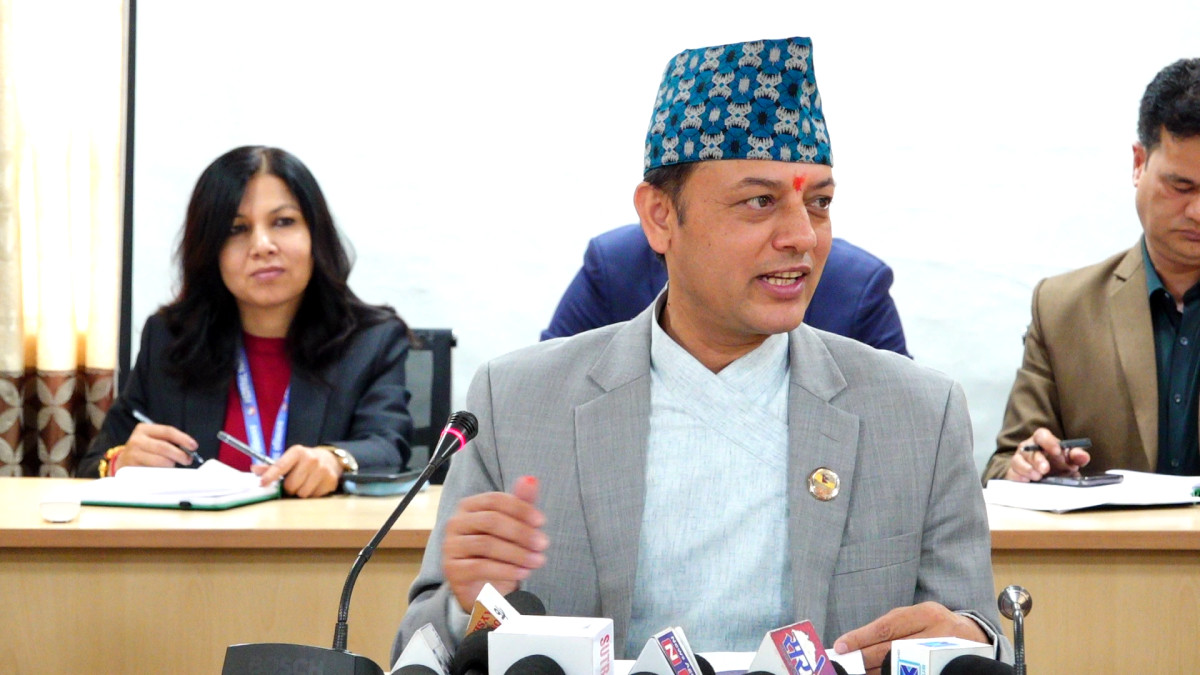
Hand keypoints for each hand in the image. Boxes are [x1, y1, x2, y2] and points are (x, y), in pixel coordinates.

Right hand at [116, 421, 198, 471]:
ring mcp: (132, 454)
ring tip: (172, 465)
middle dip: (180, 454)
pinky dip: (162, 473)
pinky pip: (153, 472)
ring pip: (160, 461)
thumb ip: (169, 442)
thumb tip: (189, 449)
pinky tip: (165, 473)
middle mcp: (136, 440)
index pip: (168, 431)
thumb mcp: (153, 440)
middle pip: (164, 447)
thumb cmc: (145, 451)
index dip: (183, 439)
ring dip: (171, 464)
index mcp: (144, 429)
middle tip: (188, 460)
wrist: (123, 462)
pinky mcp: (131, 468)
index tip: (194, 446)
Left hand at [252, 445, 341, 497]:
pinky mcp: (331, 480)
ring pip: (302, 493)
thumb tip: (254, 469)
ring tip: (305, 484)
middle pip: (291, 485)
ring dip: (301, 492)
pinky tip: (315, 485)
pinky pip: (314, 496)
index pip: (281, 466)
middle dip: (290, 487)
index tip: (262, 483)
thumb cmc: (304, 462)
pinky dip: (312, 494)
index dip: (270, 476)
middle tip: (294, 482)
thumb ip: (272, 466)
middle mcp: (311, 459)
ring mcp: (322, 469)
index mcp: (297, 452)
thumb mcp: (289, 460)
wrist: (330, 460)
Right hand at [442, 475, 547, 611]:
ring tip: (537, 561)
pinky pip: (480, 567)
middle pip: (491, 520)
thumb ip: (521, 503)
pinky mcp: (452, 569)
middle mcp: (456, 523)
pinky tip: (523, 572)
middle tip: (543, 544)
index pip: (495, 500)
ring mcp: (451, 546)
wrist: (483, 587)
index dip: (520, 509)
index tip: (541, 521)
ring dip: (517, 553)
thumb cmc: (498, 553)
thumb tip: (531, 479)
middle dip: (521, 532)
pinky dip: (506, 570)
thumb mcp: (513, 527)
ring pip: (486, 544)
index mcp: (469, 506)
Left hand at [834, 602, 988, 673]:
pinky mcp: (947, 668)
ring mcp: (945, 653)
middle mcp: (938, 632)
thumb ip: (891, 628)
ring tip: (863, 673)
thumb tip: (854, 643)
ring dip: (880, 672)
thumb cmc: (936, 626)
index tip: (842, 646)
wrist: (975, 637)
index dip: (862, 637)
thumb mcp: (918, 618)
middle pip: (894, 648)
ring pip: (906, 665)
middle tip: (848, 665)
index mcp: (925, 613)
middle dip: (867, 658)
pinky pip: (919, 673)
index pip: (887, 626)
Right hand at [1004, 427, 1090, 481]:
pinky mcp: (1014, 473)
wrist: (1049, 479)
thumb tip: (1082, 455)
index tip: (1057, 451)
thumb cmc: (1059, 466)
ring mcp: (1019, 461)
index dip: (1048, 441)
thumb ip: (1076, 457)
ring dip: (1026, 469)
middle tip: (1045, 469)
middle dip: (1037, 459)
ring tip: (1037, 477)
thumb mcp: (1070, 462)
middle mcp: (1028, 449)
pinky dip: (1017, 477)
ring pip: (1017, 461)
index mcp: (1042, 442)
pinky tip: (1026, 481)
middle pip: (1028, 449)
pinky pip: (1011, 473)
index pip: (1041, 435)